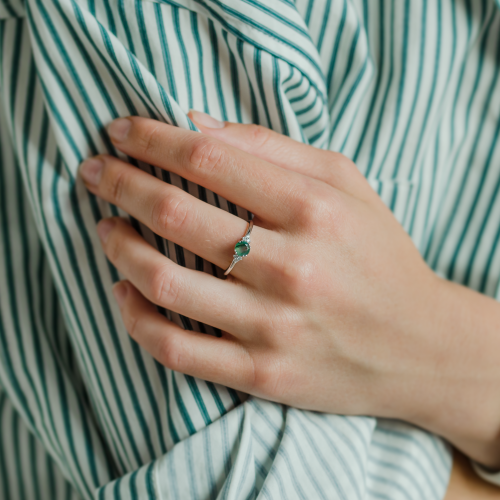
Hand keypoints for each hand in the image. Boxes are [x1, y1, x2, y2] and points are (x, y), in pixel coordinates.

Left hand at [79, 112, 499, 466]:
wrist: (417, 346)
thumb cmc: (380, 256)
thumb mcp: (346, 184)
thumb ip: (272, 149)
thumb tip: (195, 124)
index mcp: (314, 209)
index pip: (208, 159)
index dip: (150, 139)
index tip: (119, 133)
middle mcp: (290, 266)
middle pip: (174, 213)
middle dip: (119, 184)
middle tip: (95, 173)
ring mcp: (272, 327)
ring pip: (163, 282)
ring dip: (118, 247)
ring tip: (105, 229)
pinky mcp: (261, 373)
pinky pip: (176, 348)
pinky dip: (135, 318)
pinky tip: (122, 293)